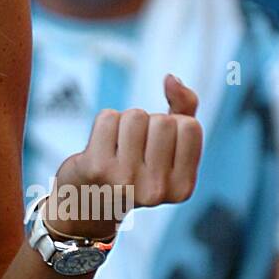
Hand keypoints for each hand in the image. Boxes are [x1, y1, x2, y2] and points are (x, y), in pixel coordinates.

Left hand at [46, 74, 202, 240]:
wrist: (88, 200)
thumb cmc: (135, 167)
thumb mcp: (169, 145)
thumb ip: (184, 108)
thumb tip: (171, 78)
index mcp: (182, 188)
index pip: (191, 126)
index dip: (173, 125)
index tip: (158, 148)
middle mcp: (156, 190)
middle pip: (163, 121)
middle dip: (148, 124)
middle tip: (134, 149)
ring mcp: (125, 181)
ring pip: (135, 116)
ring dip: (124, 122)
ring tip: (117, 146)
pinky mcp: (96, 168)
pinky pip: (107, 117)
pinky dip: (103, 123)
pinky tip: (100, 147)